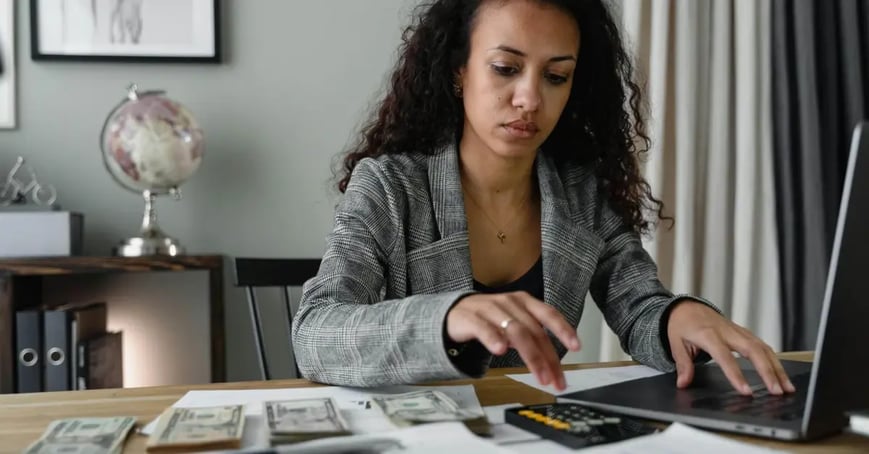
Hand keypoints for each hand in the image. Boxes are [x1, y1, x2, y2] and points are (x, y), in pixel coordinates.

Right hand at [446, 291, 580, 390]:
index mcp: (524, 302)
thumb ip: (533, 337)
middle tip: (554, 379)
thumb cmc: (489, 319)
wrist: (454, 312)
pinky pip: (484, 328)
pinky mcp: (471, 318)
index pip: (548, 314)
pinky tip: (500, 350)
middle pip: (534, 330)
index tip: (577, 346)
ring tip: (539, 374)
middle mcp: (510, 303)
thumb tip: (554, 361)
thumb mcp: (515, 323)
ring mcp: (490, 309)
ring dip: (531, 356)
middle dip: (548, 358)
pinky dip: (494, 339)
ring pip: (516, 331)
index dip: (564, 329)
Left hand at [667, 300, 795, 395]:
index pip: (725, 357)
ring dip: (777, 368)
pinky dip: (774, 360)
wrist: (686, 307)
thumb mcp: (676, 343)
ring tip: (786, 388)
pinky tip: (781, 374)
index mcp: (708, 334)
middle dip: (767, 371)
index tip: (746, 391)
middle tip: (776, 391)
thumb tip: (683, 383)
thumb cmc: (681, 324)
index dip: (736, 374)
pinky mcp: (744, 333)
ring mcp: (738, 331)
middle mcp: (727, 332)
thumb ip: (683, 364)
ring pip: (762, 347)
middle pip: (753, 350)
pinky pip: (762, 345)